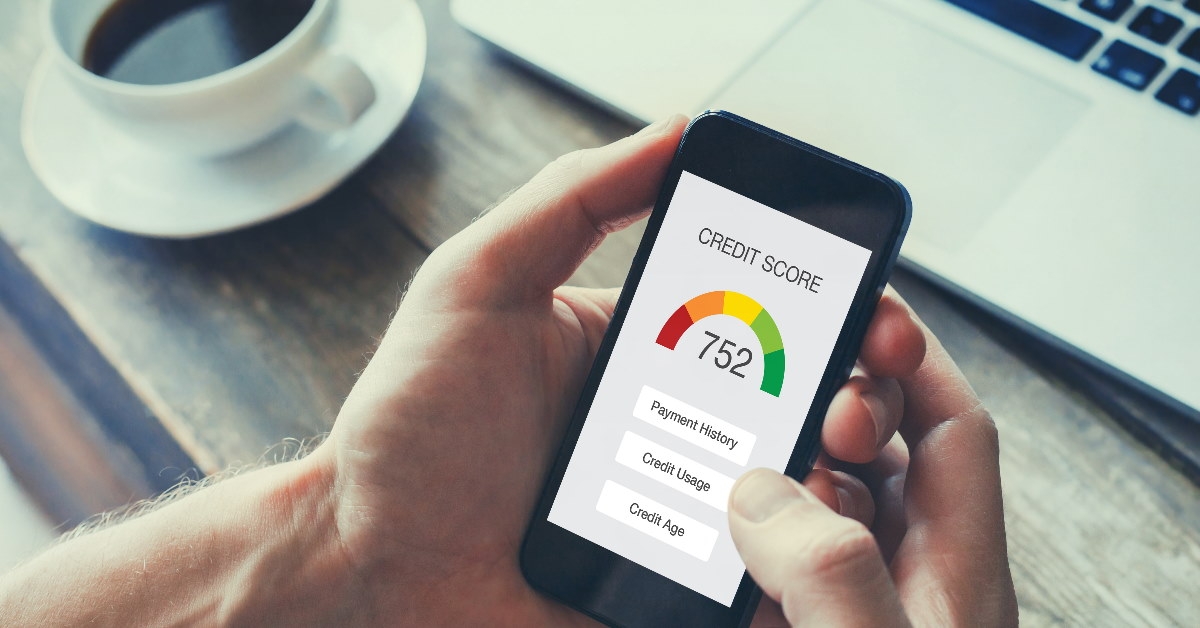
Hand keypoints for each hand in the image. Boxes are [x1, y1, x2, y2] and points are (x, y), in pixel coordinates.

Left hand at [317, 115, 936, 623]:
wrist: (367, 565)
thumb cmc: (411, 426)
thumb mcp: (476, 283)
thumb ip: (570, 201)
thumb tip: (673, 131)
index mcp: (643, 352)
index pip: (763, 320)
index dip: (832, 313)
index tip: (875, 317)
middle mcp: (673, 428)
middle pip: (800, 409)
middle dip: (856, 399)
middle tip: (854, 407)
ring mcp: (678, 514)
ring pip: (796, 500)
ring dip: (838, 485)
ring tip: (830, 475)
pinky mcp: (673, 589)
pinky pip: (758, 583)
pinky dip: (796, 572)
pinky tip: (806, 555)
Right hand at [728, 305, 1017, 626]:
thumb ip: (830, 569)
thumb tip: (763, 493)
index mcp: (953, 573)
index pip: (951, 430)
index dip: (914, 360)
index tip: (868, 313)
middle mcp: (901, 578)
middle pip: (879, 452)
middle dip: (829, 414)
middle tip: (787, 409)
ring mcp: (845, 601)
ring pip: (813, 501)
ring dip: (771, 478)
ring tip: (738, 486)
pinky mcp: (791, 623)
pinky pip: (765, 556)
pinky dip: (734, 537)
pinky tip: (712, 544)